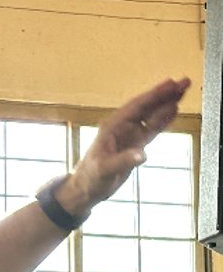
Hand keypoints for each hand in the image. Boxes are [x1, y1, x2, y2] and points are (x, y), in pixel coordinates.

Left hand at [64, 77, 189, 214]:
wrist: (87, 189)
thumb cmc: (91, 178)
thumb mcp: (104, 169)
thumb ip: (123, 161)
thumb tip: (143, 154)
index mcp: (112, 127)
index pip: (137, 107)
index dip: (154, 95)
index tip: (171, 84)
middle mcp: (122, 127)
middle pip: (146, 106)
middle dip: (165, 94)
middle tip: (184, 82)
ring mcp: (129, 135)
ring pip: (151, 115)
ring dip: (167, 103)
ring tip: (183, 91)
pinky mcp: (135, 145)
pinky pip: (152, 128)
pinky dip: (163, 119)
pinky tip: (174, 110)